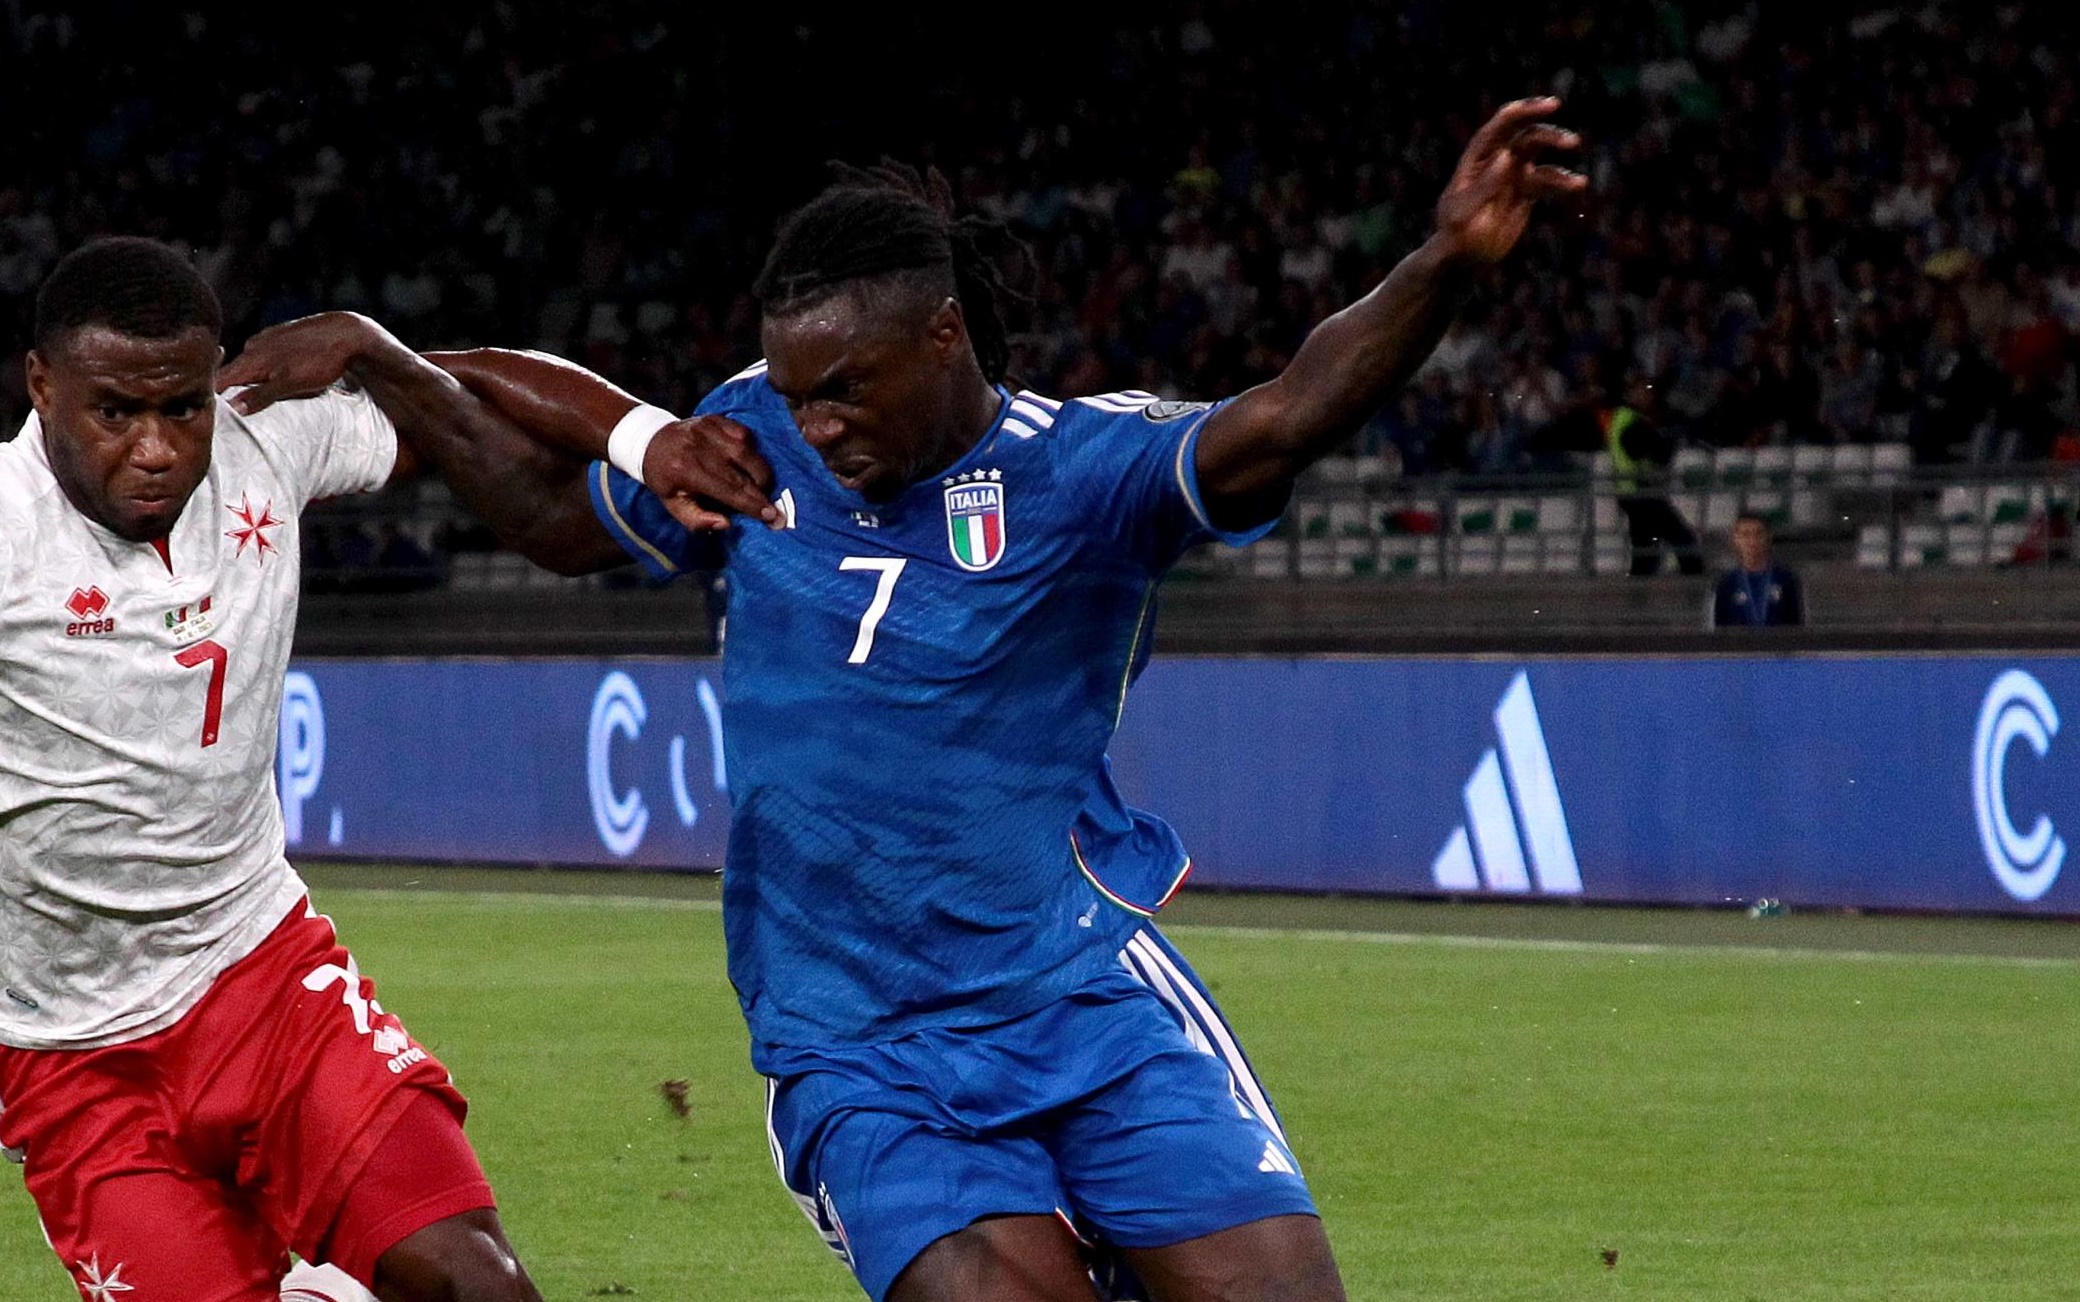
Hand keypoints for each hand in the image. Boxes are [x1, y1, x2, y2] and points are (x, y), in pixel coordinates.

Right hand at [218, 311, 399, 414]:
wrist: (348, 333)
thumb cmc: (321, 361)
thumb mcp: (291, 383)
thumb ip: (262, 395)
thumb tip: (234, 408)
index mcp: (251, 358)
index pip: (218, 380)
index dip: (212, 397)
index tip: (208, 415)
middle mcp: (253, 346)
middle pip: (231, 373)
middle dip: (228, 391)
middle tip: (228, 414)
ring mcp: (266, 339)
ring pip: (248, 365)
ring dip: (247, 381)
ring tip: (250, 399)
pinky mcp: (280, 336)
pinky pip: (262, 357)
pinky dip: (262, 370)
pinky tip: (272, 378)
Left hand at [646, 415, 783, 530]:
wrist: (650, 440)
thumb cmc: (664, 477)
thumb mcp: (673, 505)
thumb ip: (697, 520)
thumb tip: (727, 524)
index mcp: (686, 470)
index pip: (728, 490)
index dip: (752, 504)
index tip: (773, 517)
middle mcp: (699, 447)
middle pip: (742, 471)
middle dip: (762, 492)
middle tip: (773, 508)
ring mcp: (709, 429)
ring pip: (748, 451)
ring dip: (761, 472)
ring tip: (762, 487)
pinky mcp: (716, 419)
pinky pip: (745, 434)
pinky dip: (753, 451)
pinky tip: (750, 463)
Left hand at [1432, 97, 1587, 266]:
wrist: (1463, 258)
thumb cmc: (1457, 234)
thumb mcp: (1466, 211)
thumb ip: (1486, 184)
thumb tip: (1508, 156)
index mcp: (1477, 159)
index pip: (1499, 127)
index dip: (1522, 112)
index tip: (1550, 107)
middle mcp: (1497, 161)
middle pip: (1526, 136)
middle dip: (1549, 135)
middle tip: (1571, 143)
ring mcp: (1513, 175)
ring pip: (1540, 158)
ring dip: (1560, 166)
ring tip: (1577, 182)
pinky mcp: (1526, 192)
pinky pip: (1547, 181)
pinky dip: (1562, 182)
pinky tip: (1578, 185)